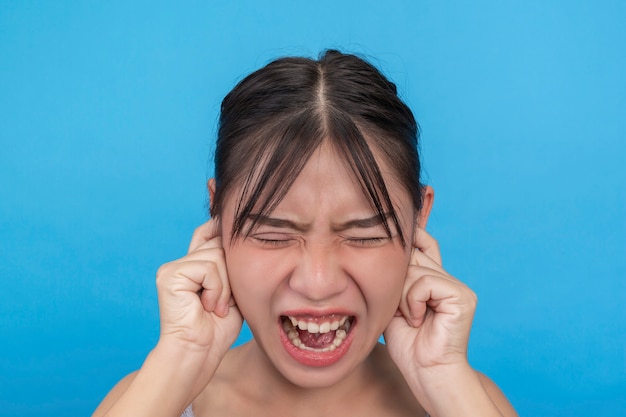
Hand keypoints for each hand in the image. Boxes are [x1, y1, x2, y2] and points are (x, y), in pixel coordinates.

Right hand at [155, 219, 241, 367]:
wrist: (199, 353)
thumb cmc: (219, 327)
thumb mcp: (233, 289)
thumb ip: (231, 263)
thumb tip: (237, 233)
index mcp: (194, 264)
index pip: (210, 231)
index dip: (224, 232)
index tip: (239, 238)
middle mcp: (182, 263)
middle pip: (219, 243)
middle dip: (231, 273)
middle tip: (225, 301)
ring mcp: (173, 268)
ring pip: (217, 256)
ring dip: (225, 287)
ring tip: (216, 308)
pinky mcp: (170, 275)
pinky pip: (208, 268)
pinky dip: (216, 289)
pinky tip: (207, 307)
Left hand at [384, 227, 476, 377]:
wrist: (426, 373)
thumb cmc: (408, 344)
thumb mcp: (393, 303)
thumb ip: (396, 278)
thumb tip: (389, 248)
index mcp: (435, 281)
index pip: (425, 244)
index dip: (412, 235)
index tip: (392, 230)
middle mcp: (449, 280)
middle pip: (414, 255)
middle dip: (397, 278)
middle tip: (398, 308)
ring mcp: (458, 288)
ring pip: (416, 270)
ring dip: (402, 296)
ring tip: (410, 319)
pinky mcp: (462, 297)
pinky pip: (425, 282)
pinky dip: (413, 302)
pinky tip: (418, 320)